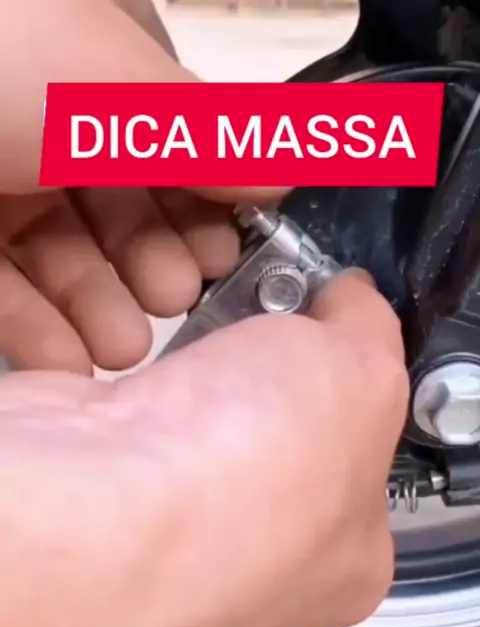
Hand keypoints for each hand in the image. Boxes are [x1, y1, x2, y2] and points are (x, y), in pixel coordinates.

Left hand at [0, 0, 283, 373]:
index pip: (170, 145)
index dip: (207, 202)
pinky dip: (38, 332)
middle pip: (119, 212)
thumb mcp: (108, 87)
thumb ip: (204, 133)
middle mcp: (41, 125)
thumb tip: (288, 168)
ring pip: (62, 262)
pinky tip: (70, 365)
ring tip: (127, 351)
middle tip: (178, 303)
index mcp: (90, 71)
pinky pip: (4, 296)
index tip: (229, 256)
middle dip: (154, 264)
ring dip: (101, 309)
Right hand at [0, 269, 408, 626]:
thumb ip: (372, 335)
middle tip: (275, 329)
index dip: (356, 395)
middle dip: (275, 379)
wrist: (106, 499)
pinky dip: (147, 393)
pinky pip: (143, 435)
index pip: (365, 472)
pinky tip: (154, 369)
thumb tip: (353, 305)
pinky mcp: (107, 513)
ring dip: (208, 379)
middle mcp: (258, 575)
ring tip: (214, 339)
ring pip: (206, 436)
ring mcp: (174, 549)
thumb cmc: (257, 471)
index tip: (340, 341)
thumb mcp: (364, 374)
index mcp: (343, 567)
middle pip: (278, 445)